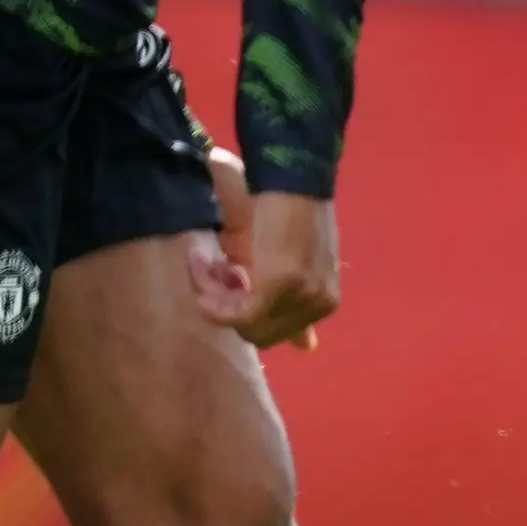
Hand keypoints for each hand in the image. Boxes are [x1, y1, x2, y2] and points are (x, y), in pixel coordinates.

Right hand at [207, 177, 337, 347]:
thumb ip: (294, 306)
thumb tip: (309, 348)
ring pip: (241, 324)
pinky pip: (236, 311)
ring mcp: (303, 295)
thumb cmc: (282, 213)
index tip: (228, 279)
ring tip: (209, 258)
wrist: (287, 176)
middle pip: (256, 335)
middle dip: (225, 306)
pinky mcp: (281, 283)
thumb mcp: (284, 264)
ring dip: (212, 295)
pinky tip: (202, 261)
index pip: (277, 336)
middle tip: (215, 266)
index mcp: (324, 301)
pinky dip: (211, 293)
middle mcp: (320, 304)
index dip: (242, 314)